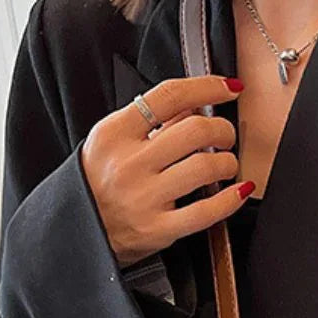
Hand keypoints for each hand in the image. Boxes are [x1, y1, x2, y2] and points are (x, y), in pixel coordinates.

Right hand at [81, 74, 249, 267]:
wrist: (79, 230)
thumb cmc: (100, 182)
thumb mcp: (112, 142)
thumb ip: (149, 123)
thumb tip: (195, 107)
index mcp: (115, 133)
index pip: (168, 96)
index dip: (207, 87)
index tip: (229, 88)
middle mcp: (129, 163)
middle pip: (195, 131)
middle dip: (223, 130)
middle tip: (225, 137)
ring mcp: (144, 198)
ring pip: (205, 168)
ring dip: (228, 163)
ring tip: (227, 165)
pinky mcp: (158, 229)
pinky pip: (207, 212)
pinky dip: (231, 199)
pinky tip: (239, 191)